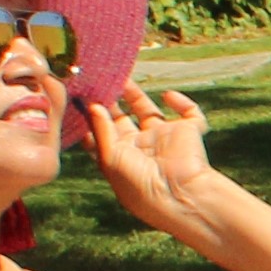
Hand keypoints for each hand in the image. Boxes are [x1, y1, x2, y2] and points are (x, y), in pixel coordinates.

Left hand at [85, 85, 223, 237]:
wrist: (179, 194)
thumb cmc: (140, 185)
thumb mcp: (110, 158)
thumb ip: (101, 129)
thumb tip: (93, 106)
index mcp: (123, 160)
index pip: (104, 135)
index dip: (93, 118)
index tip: (80, 99)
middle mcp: (143, 149)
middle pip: (123, 120)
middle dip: (110, 102)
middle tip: (97, 81)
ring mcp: (165, 140)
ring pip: (149, 111)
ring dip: (136, 95)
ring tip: (121, 77)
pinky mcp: (189, 132)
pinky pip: (190, 113)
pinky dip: (182, 102)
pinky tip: (168, 96)